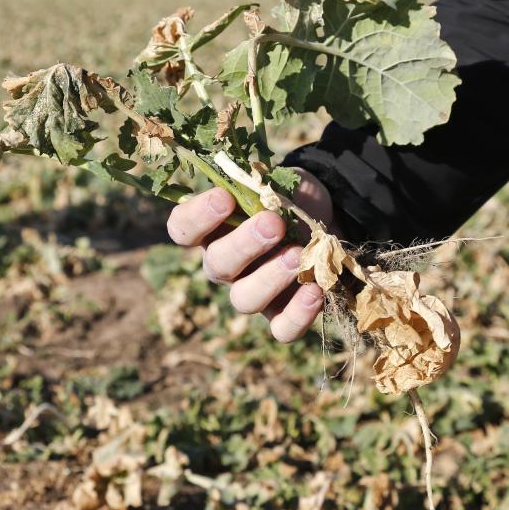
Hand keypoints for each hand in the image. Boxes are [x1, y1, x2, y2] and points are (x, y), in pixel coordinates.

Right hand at [166, 169, 332, 341]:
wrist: (325, 218)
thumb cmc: (289, 198)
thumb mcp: (276, 182)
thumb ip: (262, 185)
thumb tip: (258, 188)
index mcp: (213, 230)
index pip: (183, 228)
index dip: (197, 216)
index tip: (224, 197)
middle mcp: (226, 265)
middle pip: (217, 265)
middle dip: (244, 245)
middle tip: (273, 224)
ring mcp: (253, 292)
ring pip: (245, 300)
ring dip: (271, 278)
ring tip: (297, 255)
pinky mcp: (282, 314)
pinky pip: (281, 328)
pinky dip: (297, 314)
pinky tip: (315, 290)